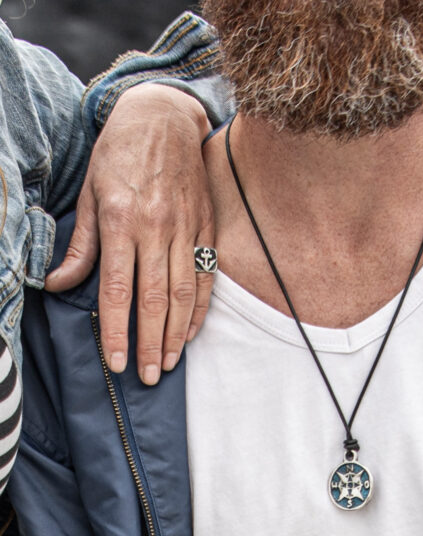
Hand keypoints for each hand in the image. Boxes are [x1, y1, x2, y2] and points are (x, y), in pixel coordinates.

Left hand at [45, 84, 213, 384]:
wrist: (164, 118)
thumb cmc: (121, 153)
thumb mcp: (90, 191)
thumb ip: (81, 243)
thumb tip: (62, 283)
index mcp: (122, 220)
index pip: (119, 289)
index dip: (117, 330)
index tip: (115, 362)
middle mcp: (157, 228)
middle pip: (154, 298)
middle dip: (150, 342)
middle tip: (146, 375)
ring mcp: (186, 227)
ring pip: (184, 291)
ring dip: (177, 332)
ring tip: (169, 362)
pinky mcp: (206, 226)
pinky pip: (206, 273)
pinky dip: (201, 306)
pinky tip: (193, 329)